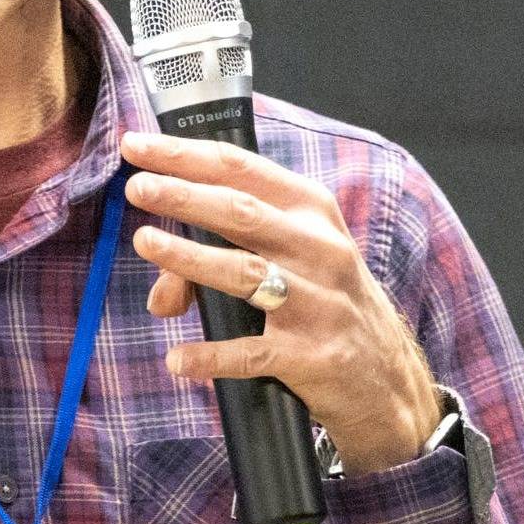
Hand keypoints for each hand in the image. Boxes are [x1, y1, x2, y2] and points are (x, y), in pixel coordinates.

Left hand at [120, 130, 442, 475]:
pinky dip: (211, 355)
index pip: (241, 169)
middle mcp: (319, 249)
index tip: (137, 146)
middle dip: (184, 195)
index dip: (184, 155)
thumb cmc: (325, 304)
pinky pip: (252, 353)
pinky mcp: (313, 356)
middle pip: (241, 212)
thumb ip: (218, 264)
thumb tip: (159, 295)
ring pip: (244, 271)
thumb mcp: (290, 266)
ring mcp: (318, 303)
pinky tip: (178, 359)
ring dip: (189, 257)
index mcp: (311, 212)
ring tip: (146, 242)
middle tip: (137, 187)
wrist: (386, 378)